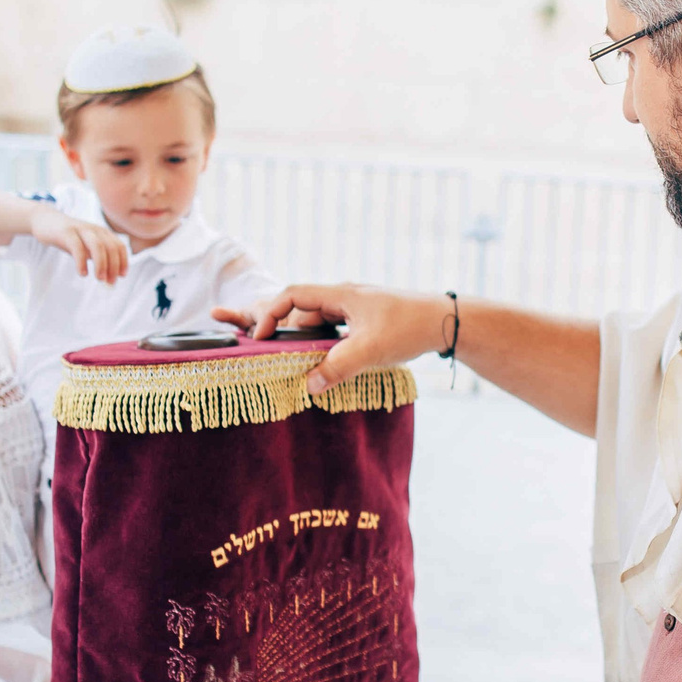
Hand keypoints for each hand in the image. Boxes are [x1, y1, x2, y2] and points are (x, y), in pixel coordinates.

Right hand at [29, 208, 128, 283]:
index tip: (121, 276)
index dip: (123, 261)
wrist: (44, 220)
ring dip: (102, 264)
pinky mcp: (66, 232)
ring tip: (99, 279)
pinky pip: (77, 247)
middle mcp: (94, 229)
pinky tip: (82, 273)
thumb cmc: (68, 238)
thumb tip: (108, 278)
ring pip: (98, 246)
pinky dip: (82, 262)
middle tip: (109, 282)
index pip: (119, 246)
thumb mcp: (86, 247)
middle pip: (111, 247)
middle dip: (113, 266)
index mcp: (102, 232)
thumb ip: (96, 259)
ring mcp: (80, 229)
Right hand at [214, 285, 453, 395]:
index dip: (269, 314)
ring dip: (292, 334)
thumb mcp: (370, 350)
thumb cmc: (410, 327)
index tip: (258, 338)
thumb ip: (337, 368)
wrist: (447, 321)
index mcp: (340, 294)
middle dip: (266, 319)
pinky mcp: (365, 323)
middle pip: (296, 307)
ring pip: (313, 321)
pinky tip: (311, 360)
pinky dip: (315, 343)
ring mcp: (354, 310)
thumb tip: (307, 387)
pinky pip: (330, 331)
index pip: (292, 295)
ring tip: (266, 347)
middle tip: (233, 326)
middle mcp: (343, 298)